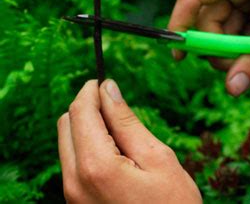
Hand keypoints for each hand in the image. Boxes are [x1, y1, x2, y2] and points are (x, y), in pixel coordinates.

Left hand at [58, 80, 200, 203]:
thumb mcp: (157, 157)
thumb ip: (126, 121)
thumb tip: (108, 89)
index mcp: (95, 166)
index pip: (80, 110)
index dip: (92, 90)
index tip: (105, 82)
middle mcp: (74, 182)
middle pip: (67, 123)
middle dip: (87, 107)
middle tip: (114, 105)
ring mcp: (72, 196)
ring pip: (66, 142)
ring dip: (86, 126)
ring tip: (119, 131)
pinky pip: (73, 163)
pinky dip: (87, 147)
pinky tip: (114, 151)